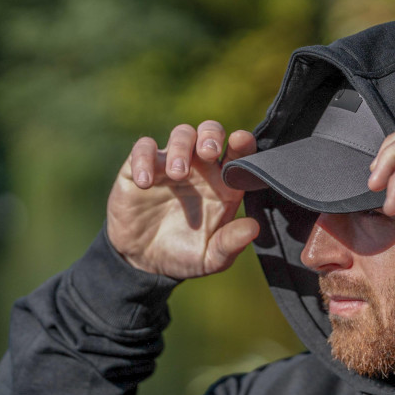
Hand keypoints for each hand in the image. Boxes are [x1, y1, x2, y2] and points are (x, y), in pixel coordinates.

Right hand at [106, 121, 259, 279]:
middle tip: (209, 152)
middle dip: (211, 134)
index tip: (241, 141)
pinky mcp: (141, 167)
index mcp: (223, 184)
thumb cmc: (185, 255)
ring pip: (181, 134)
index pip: (238, 154)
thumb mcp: (210, 257)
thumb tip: (253, 228)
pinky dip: (144, 158)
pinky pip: (144, 148)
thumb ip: (230, 244)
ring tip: (178, 173)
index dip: (243, 143)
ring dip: (181, 148)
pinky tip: (145, 182)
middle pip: (210, 132)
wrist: (144, 262)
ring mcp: (171, 164)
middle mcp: (200, 168)